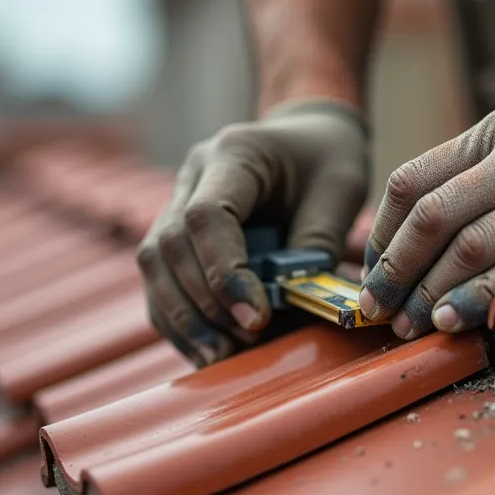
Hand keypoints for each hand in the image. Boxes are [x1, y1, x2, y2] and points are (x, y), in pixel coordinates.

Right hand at [138, 98, 368, 365]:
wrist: (308, 137)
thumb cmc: (328, 160)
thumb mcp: (340, 191)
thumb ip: (315, 242)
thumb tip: (293, 303)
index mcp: (233, 154)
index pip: (207, 216)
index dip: (223, 273)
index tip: (255, 317)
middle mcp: (192, 174)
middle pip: (171, 245)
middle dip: (203, 304)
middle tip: (245, 340)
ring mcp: (176, 201)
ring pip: (154, 266)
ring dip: (183, 318)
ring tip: (220, 357)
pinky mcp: (177, 232)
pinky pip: (161, 280)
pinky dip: (179, 319)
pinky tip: (207, 350)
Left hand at [358, 102, 494, 339]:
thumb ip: (472, 188)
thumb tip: (388, 243)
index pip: (413, 182)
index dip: (384, 240)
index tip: (373, 282)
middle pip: (436, 217)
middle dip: (400, 274)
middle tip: (384, 316)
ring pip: (477, 244)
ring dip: (438, 294)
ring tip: (419, 327)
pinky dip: (492, 297)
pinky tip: (469, 321)